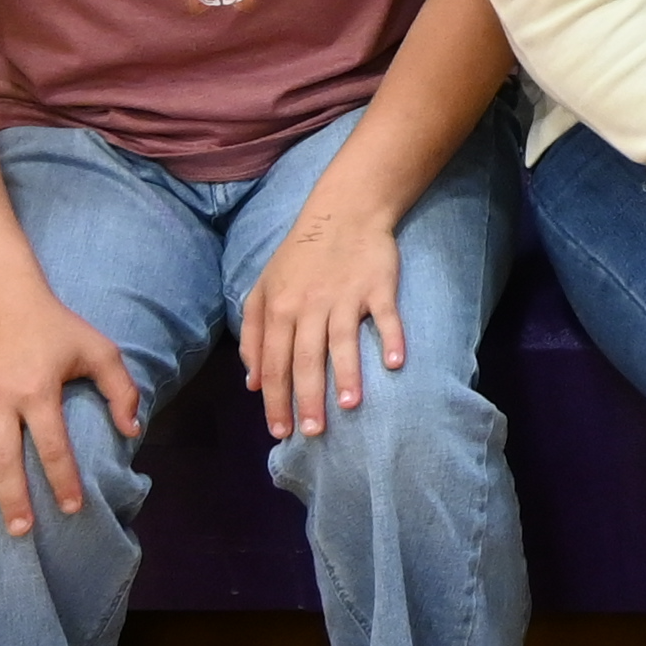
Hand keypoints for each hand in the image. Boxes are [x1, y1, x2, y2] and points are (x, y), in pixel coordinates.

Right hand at [0, 283, 139, 534]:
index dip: (63, 481)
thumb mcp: (99, 349)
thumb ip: (121, 390)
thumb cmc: (54, 326)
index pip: (52, 447)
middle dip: (11, 500)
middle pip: (3, 460)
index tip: (73, 509)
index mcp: (37, 390)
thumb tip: (132, 432)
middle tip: (21, 532)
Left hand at [238, 194, 404, 442]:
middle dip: (306, 398)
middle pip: (305, 359)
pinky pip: (384, 316)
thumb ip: (252, 335)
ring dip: (346, 374)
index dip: (275, 400)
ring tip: (350, 405)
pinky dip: (390, 338)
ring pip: (342, 341)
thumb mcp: (263, 289)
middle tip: (312, 432)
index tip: (280, 432)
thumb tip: (251, 383)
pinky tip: (394, 363)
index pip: (273, 364)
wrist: (343, 212)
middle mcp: (308, 306)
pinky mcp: (377, 287)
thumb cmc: (300, 257)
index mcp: (278, 309)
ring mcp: (344, 297)